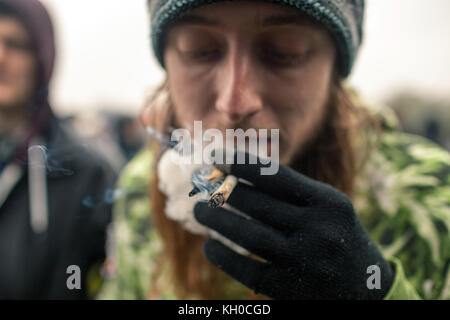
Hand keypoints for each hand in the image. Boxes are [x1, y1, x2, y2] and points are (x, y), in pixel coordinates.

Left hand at [194, 152, 393, 299]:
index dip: (240, 162)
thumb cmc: (338, 238)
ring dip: (217, 220)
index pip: (275, 175)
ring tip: (198, 211)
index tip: (214, 156)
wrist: (369, 289)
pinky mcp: (291, 288)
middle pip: (257, 203)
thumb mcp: (327, 209)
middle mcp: (319, 229)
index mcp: (328, 202)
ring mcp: (305, 260)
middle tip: (202, 186)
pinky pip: (247, 268)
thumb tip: (238, 175)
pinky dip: (223, 256)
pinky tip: (210, 247)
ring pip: (249, 234)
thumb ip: (292, 193)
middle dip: (223, 191)